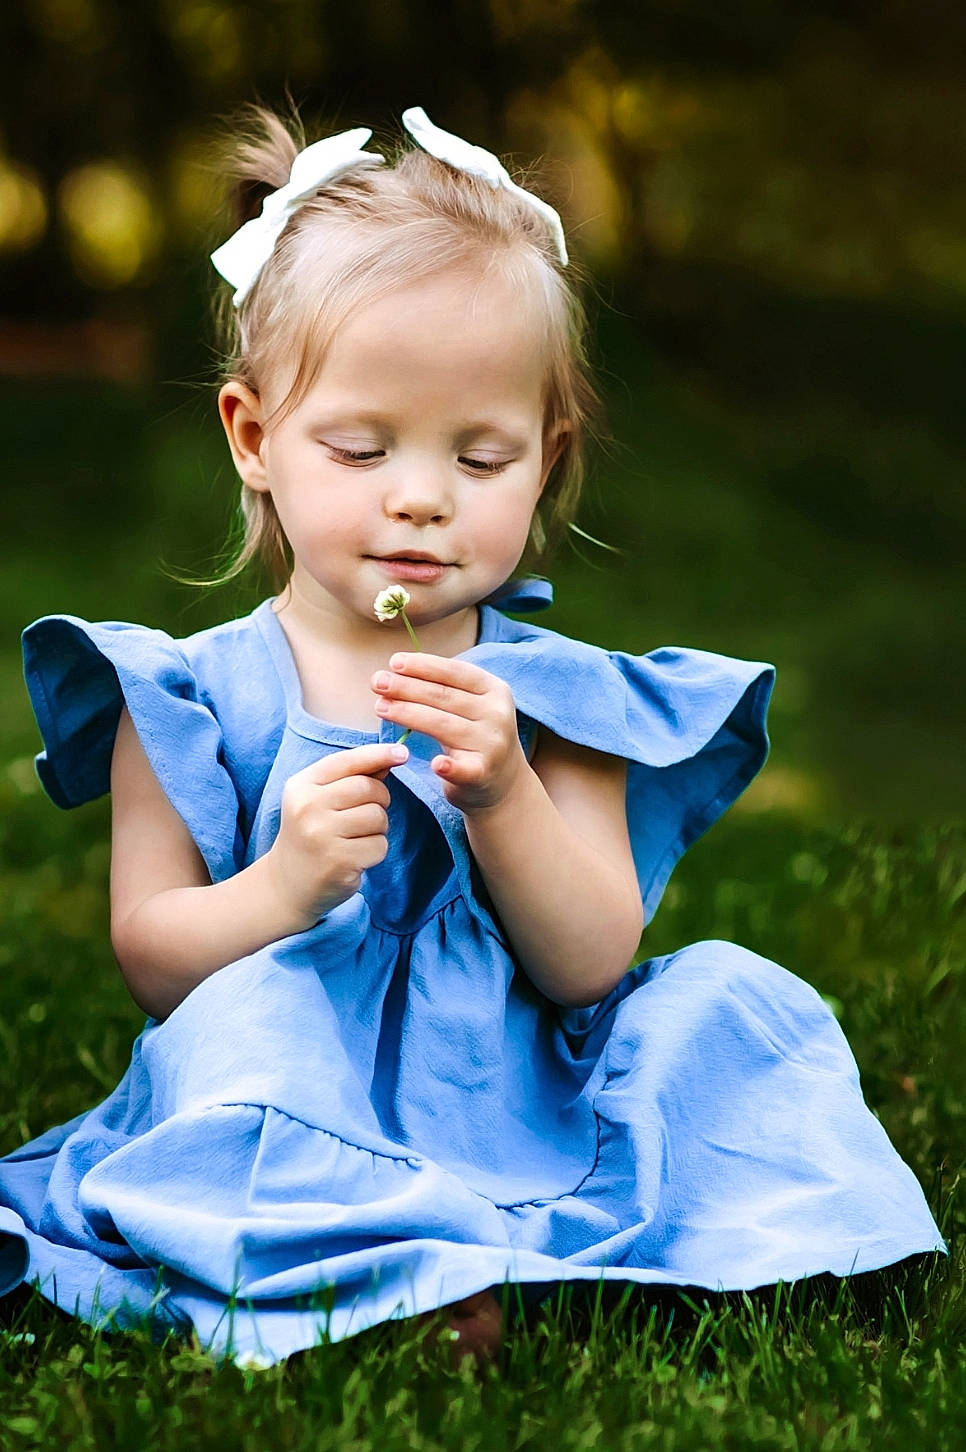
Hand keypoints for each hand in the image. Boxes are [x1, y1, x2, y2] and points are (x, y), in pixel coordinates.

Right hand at [266, 742, 407, 928]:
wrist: (288, 884)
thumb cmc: (311, 834)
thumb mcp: (319, 800)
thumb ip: (352, 777)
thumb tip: (391, 757)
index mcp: (301, 786)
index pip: (346, 761)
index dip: (378, 754)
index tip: (401, 752)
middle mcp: (308, 807)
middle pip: (369, 789)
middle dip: (379, 800)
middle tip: (364, 816)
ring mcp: (321, 835)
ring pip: (378, 817)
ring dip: (377, 829)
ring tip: (355, 838)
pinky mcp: (338, 861)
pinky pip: (380, 845)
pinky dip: (375, 851)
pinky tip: (355, 857)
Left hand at [371, 654, 527, 812]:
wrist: (503, 780)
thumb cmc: (473, 733)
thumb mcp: (470, 704)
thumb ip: (442, 687)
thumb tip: (396, 671)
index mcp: (494, 689)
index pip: (455, 672)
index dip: (424, 666)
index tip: (393, 662)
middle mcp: (496, 714)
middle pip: (444, 697)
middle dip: (407, 687)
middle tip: (377, 682)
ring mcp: (491, 744)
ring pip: (443, 725)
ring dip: (408, 714)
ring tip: (380, 707)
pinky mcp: (482, 773)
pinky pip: (462, 769)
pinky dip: (449, 766)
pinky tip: (433, 763)